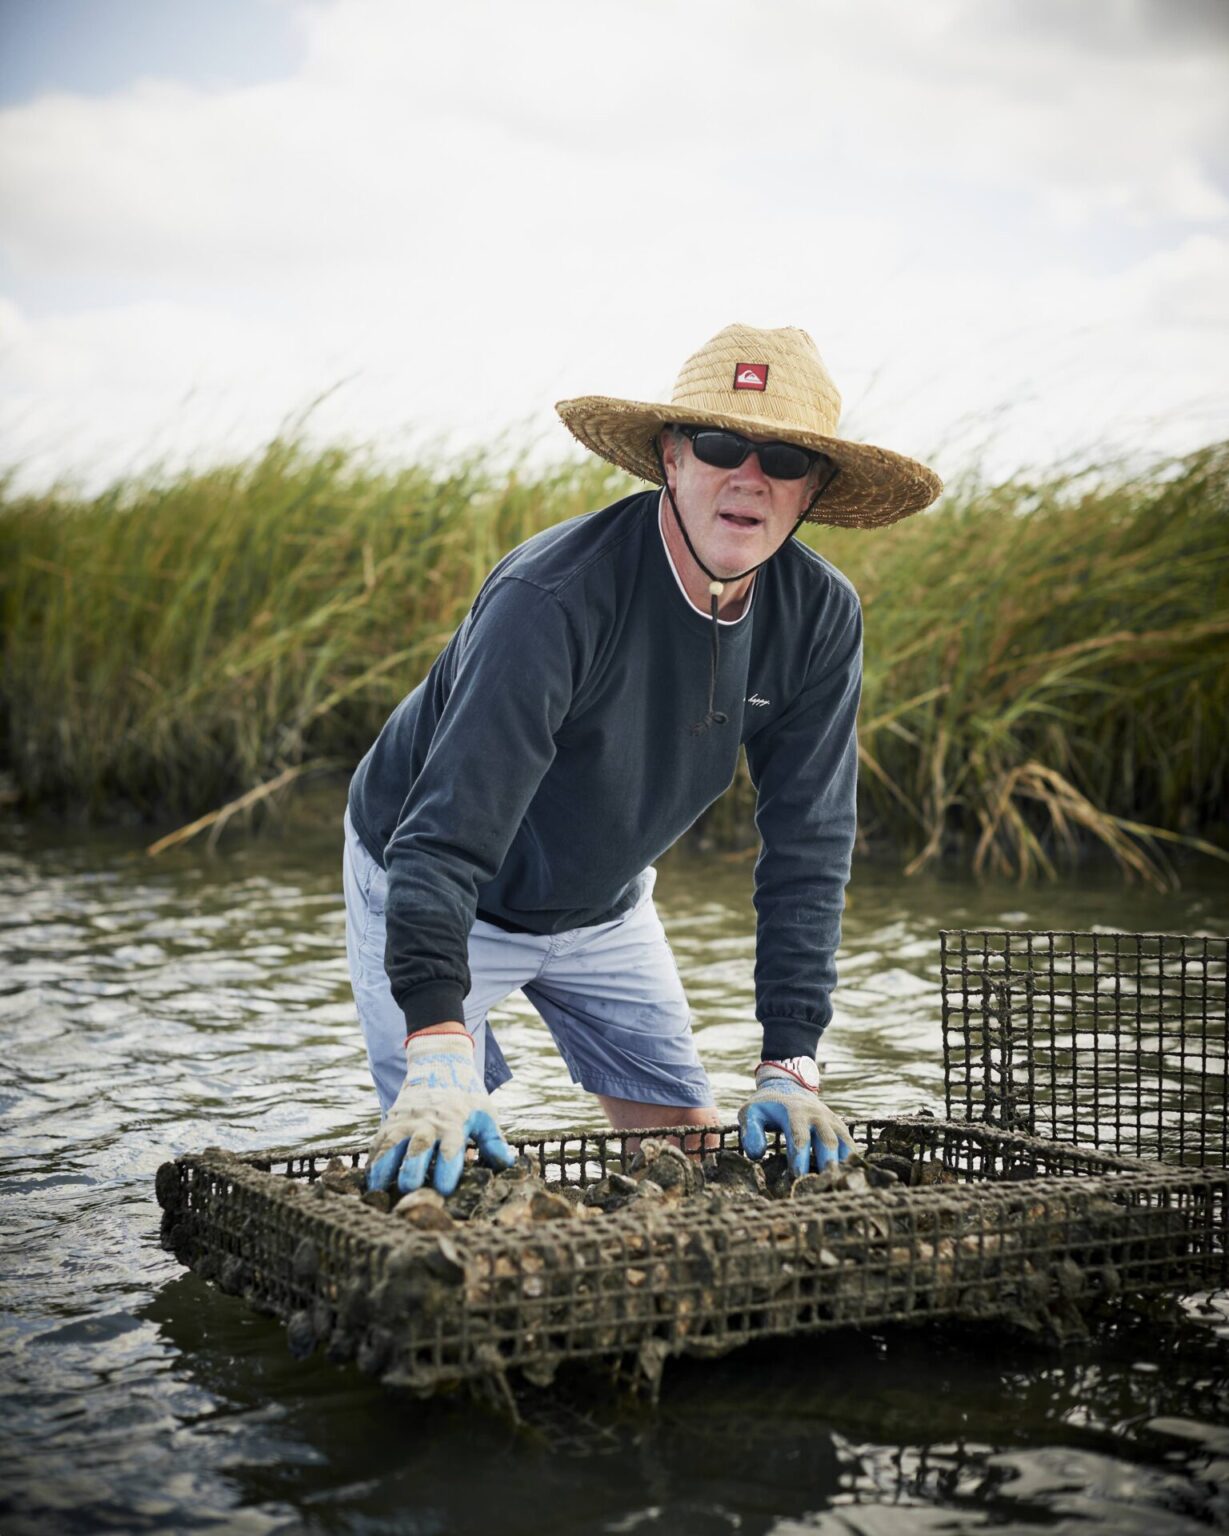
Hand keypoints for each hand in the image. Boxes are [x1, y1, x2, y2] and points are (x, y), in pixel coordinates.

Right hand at [366, 1030, 515, 1196]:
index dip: (448, 1169)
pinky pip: (379, 1141)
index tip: (445, 1189)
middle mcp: (428, 1122)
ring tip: (379, 1189)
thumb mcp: (485, 1113)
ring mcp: (407, 1121)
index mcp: (453, 1123)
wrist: (439, 1064)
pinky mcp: (391, 1121)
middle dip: (413, 1169)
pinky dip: (373, 1159)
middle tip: (410, 1189)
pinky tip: (369, 1180)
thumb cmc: (466, 1095)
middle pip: (418, 1147)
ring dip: (385, 1167)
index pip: (451, 1148)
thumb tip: (508, 1163)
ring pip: (393, 1144)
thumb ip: (494, 1141)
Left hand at [738, 1060, 852, 1176]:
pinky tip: (847, 1179)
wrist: (788, 1086)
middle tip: (822, 1187)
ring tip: (839, 1186)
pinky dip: (851, 1162)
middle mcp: (817, 1115)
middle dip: (826, 1165)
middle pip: (827, 1142)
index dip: (799, 1159)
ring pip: (844, 1143)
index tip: (796, 1179)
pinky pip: (850, 1144)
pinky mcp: (839, 1127)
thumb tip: (756, 1154)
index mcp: (795, 1112)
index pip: (799, 1137)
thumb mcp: (751, 1112)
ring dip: (843, 1165)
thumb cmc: (766, 1106)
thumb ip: (750, 1131)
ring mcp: (831, 1121)